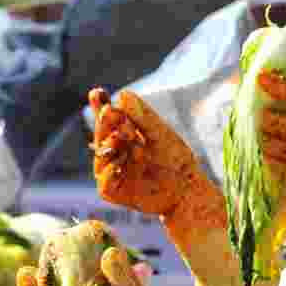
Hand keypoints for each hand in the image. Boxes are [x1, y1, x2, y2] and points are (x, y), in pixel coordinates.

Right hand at [91, 86, 202, 217]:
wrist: (187, 190)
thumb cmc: (176, 160)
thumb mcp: (161, 135)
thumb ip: (144, 117)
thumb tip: (124, 94)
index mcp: (125, 137)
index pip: (108, 120)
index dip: (101, 106)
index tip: (98, 92)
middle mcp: (116, 153)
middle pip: (102, 135)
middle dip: (105, 123)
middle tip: (111, 112)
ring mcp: (113, 173)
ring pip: (100, 156)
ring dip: (109, 144)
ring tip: (124, 135)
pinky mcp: (114, 192)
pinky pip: (103, 182)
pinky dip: (109, 172)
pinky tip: (119, 162)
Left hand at [258, 71, 285, 201]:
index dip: (277, 86)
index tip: (261, 78)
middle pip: (277, 123)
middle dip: (267, 120)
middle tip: (262, 119)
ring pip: (273, 148)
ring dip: (267, 144)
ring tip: (266, 143)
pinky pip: (282, 172)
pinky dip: (277, 168)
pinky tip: (276, 167)